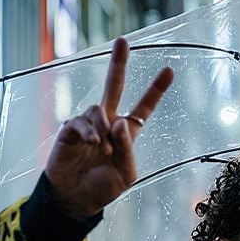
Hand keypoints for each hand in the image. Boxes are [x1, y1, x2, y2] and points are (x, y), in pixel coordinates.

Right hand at [44, 37, 174, 218]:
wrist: (76, 199)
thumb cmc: (103, 188)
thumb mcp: (126, 174)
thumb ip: (128, 148)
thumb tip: (119, 120)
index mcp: (126, 133)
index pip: (142, 108)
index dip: (155, 90)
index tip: (169, 70)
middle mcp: (107, 123)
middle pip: (114, 87)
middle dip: (119, 63)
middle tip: (123, 41)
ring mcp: (88, 124)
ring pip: (98, 109)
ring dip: (103, 128)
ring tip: (103, 149)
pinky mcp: (70, 129)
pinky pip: (80, 121)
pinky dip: (89, 131)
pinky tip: (93, 143)